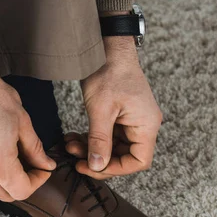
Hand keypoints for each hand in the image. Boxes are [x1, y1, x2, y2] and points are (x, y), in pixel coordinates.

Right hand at [0, 65, 55, 200]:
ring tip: (17, 159)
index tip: (43, 168)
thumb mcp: (22, 121)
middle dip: (23, 184)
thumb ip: (35, 148)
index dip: (38, 182)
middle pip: (5, 195)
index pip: (22, 191)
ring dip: (7, 181)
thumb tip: (45, 164)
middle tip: (33, 165)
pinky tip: (0, 154)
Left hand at [66, 36, 161, 179]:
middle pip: (124, 156)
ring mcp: (132, 120)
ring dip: (91, 149)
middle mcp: (143, 125)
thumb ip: (99, 141)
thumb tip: (97, 166)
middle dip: (98, 159)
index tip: (92, 167)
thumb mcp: (101, 110)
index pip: (138, 161)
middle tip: (75, 159)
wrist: (107, 47)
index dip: (116, 169)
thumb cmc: (109, 72)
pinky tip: (73, 137)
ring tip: (70, 145)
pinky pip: (108, 135)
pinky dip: (91, 138)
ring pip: (112, 146)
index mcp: (146, 125)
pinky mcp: (121, 115)